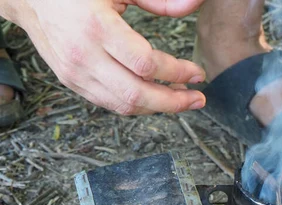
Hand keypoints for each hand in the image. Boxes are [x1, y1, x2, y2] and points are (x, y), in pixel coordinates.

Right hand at [3, 0, 205, 114]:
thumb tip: (194, 4)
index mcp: (97, 27)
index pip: (145, 64)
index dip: (177, 72)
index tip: (198, 73)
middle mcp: (84, 55)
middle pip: (136, 94)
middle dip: (173, 102)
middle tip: (197, 98)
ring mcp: (75, 73)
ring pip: (124, 105)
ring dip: (158, 107)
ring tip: (181, 98)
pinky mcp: (72, 82)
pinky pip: (110, 103)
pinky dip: (137, 105)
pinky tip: (155, 97)